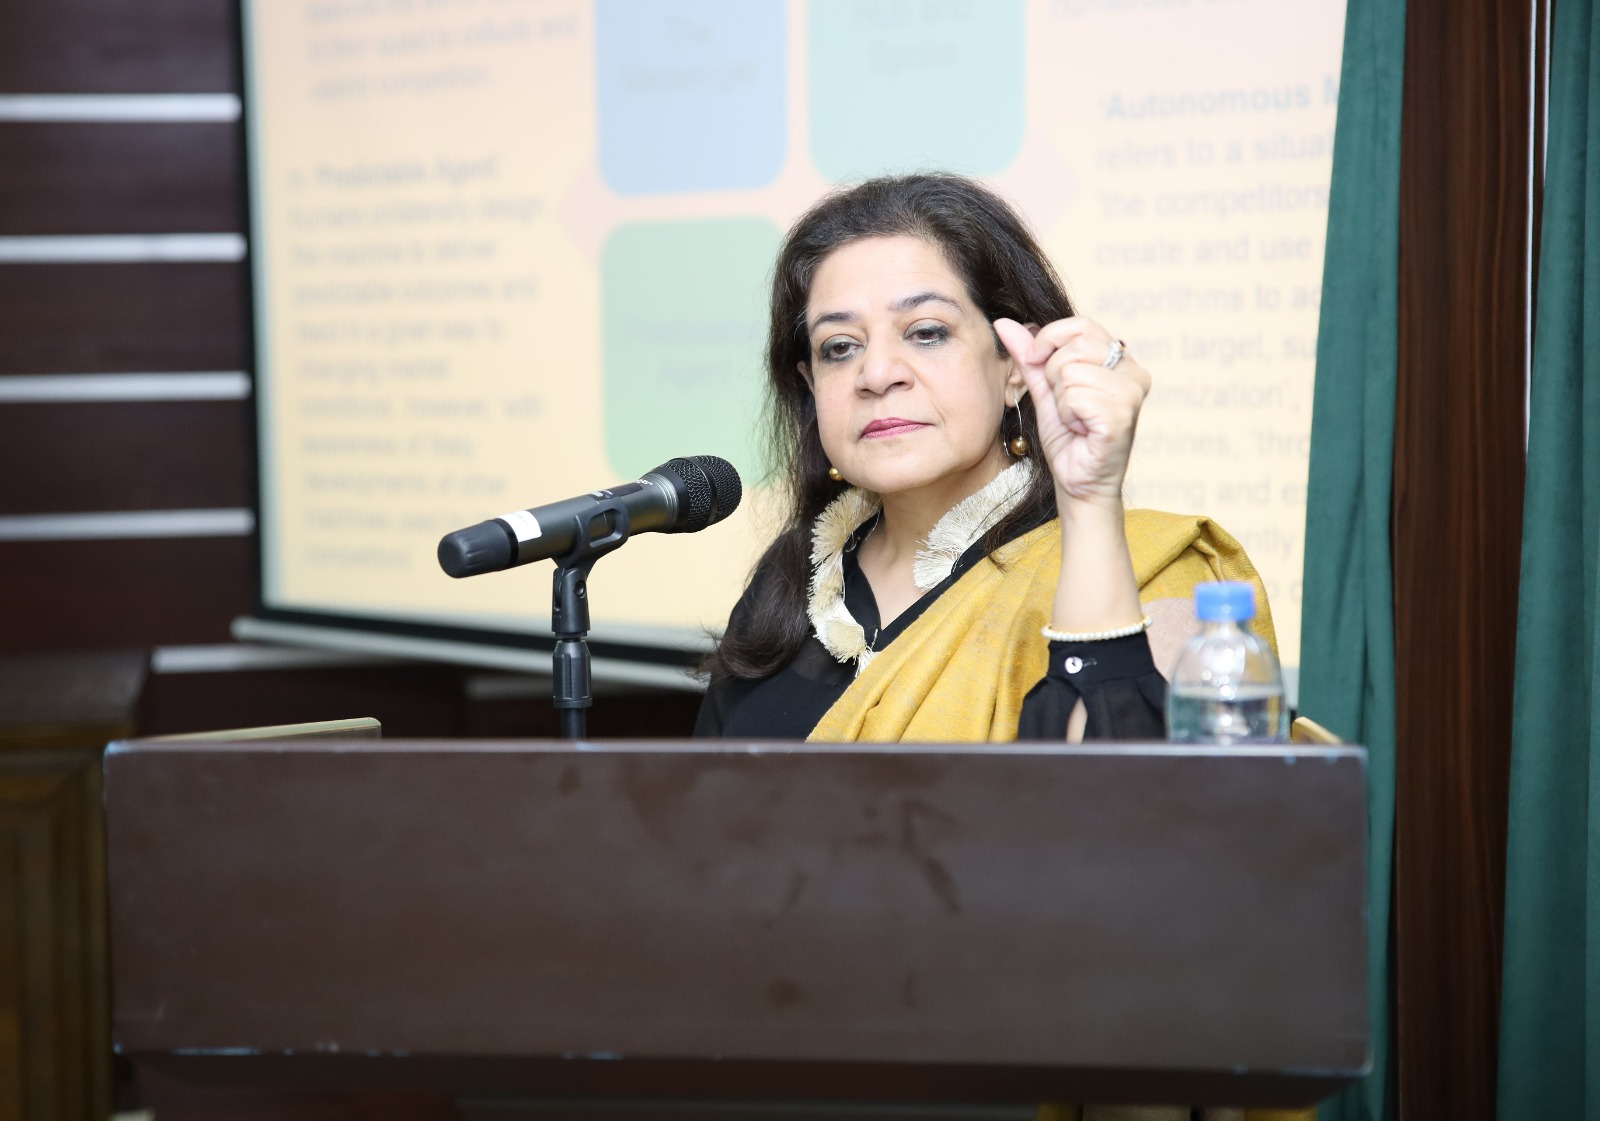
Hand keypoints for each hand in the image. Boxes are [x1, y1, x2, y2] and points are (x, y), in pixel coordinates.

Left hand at [993, 316, 1149, 509]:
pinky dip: (1067, 415)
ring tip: (1075, 420)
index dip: (1049, 340)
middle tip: (1066, 405)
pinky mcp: (1123, 415)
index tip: (1037, 363)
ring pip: (1072, 372)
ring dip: (1061, 400)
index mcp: (1122, 360)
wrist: (1079, 483)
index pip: (1081, 325)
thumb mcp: (1044, 390)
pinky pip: (1076, 397)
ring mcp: (1132, 393)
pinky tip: (1081, 430)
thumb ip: (1029, 357)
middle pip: (1075, 346)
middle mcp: (1134, 372)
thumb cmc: (1069, 439)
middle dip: (1054, 375)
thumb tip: (1004, 323)